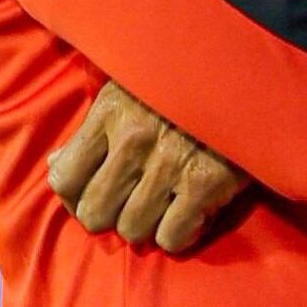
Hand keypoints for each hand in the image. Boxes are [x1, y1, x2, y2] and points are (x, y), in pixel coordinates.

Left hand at [46, 80, 249, 252]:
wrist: (249, 69)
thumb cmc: (186, 80)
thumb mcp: (132, 88)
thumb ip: (95, 127)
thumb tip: (57, 164)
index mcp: (110, 112)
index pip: (64, 179)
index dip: (75, 198)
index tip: (95, 196)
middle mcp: (133, 140)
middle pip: (95, 214)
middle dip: (112, 216)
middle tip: (133, 205)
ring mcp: (168, 164)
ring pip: (133, 229)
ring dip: (148, 225)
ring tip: (165, 207)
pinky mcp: (205, 183)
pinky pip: (173, 237)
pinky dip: (181, 233)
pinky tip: (191, 213)